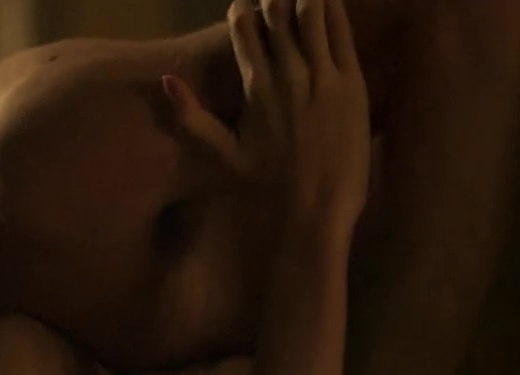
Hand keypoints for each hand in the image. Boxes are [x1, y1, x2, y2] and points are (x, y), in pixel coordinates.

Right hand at [164, 0, 370, 230]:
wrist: (315, 208)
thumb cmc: (265, 185)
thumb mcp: (220, 152)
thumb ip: (190, 116)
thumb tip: (166, 80)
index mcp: (255, 88)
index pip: (244, 32)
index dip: (241, 13)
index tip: (242, 8)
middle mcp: (288, 74)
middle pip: (278, 17)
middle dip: (273, 1)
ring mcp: (323, 76)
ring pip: (312, 16)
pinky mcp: (352, 83)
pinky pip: (342, 34)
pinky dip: (334, 11)